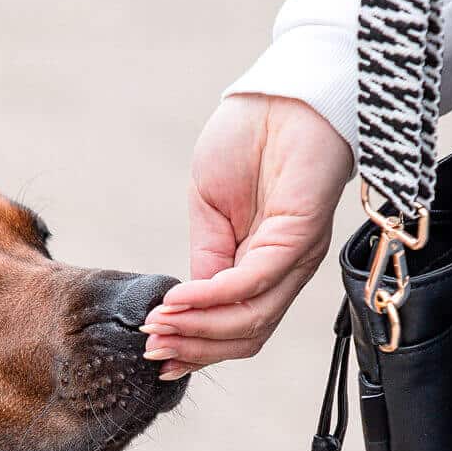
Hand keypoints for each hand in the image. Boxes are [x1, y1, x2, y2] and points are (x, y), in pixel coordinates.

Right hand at [142, 95, 352, 378]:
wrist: (281, 95)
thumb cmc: (249, 141)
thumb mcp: (211, 210)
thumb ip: (206, 258)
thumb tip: (189, 304)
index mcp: (261, 268)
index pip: (234, 328)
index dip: (195, 347)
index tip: (156, 355)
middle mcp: (282, 272)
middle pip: (244, 337)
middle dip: (193, 348)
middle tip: (152, 348)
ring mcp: (293, 258)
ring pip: (251, 321)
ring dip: (199, 330)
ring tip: (159, 327)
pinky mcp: (298, 237)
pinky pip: (254, 282)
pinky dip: (212, 297)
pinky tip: (180, 298)